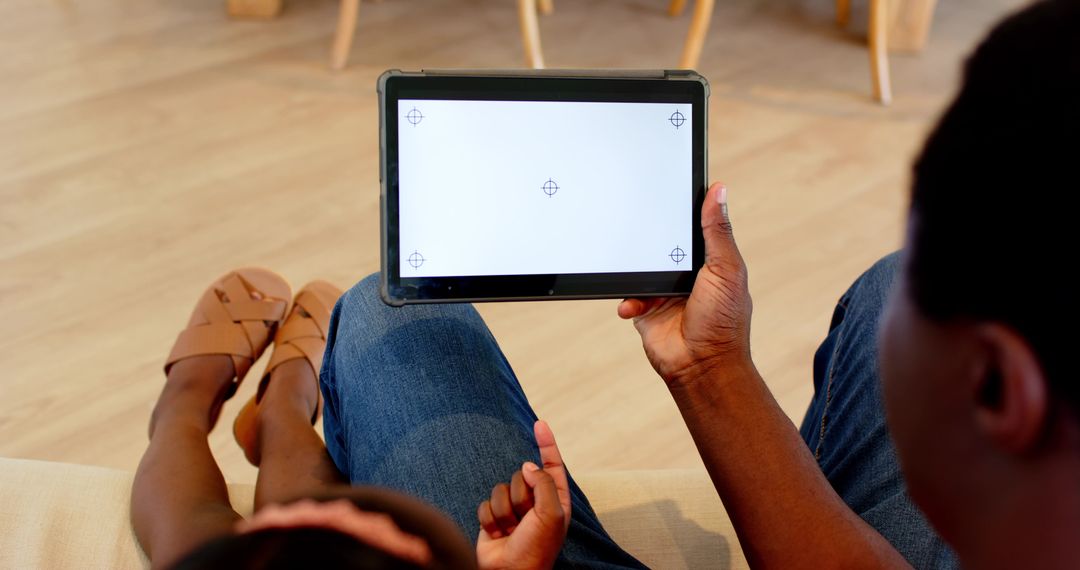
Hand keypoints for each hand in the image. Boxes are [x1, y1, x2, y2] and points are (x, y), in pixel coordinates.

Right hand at [476, 420, 570, 569]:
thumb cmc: (536, 547)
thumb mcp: (551, 514)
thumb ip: (542, 483)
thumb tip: (527, 466)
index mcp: (554, 500)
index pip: (551, 464)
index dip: (546, 443)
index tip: (539, 423)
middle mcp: (534, 502)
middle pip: (521, 475)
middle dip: (520, 497)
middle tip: (525, 520)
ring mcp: (513, 509)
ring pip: (500, 488)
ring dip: (505, 511)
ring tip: (511, 531)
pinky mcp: (493, 517)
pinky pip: (486, 503)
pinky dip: (491, 519)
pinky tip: (498, 535)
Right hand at [618, 183, 753, 385]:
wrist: (701, 366)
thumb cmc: (723, 322)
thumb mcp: (726, 269)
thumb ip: (717, 232)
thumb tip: (719, 191)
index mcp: (709, 260)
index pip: (693, 226)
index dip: (681, 210)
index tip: (667, 189)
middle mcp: (686, 274)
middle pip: (661, 244)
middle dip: (650, 239)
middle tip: (636, 226)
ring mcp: (664, 292)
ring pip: (642, 268)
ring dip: (636, 271)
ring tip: (638, 275)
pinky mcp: (645, 309)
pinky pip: (628, 295)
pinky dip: (628, 299)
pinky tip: (633, 305)